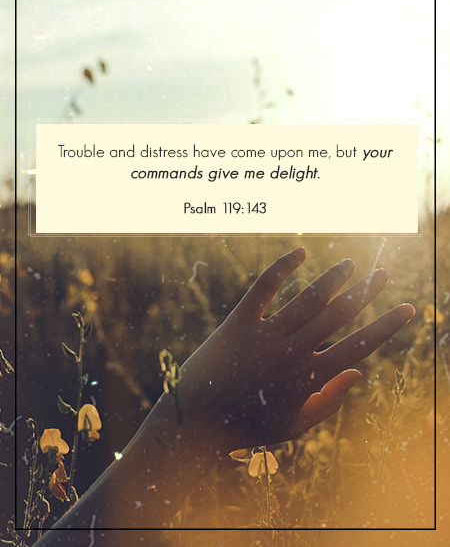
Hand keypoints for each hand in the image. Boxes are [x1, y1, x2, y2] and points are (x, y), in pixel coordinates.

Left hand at [177, 247, 414, 449]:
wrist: (195, 421)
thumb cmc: (247, 425)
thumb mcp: (293, 424)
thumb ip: (329, 401)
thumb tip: (359, 373)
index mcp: (308, 378)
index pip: (359, 346)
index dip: (386, 326)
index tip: (406, 308)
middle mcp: (291, 352)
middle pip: (339, 315)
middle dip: (366, 292)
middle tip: (383, 274)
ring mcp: (265, 335)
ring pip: (308, 298)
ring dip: (333, 278)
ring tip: (350, 264)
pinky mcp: (238, 322)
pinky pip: (264, 288)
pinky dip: (282, 267)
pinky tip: (299, 251)